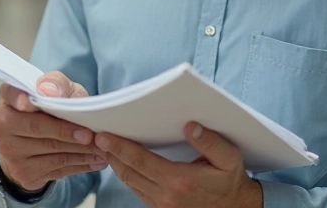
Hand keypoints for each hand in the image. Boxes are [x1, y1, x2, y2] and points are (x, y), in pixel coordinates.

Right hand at [0, 71, 107, 192]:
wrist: (37, 141)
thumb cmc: (52, 107)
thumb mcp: (60, 89)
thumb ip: (57, 84)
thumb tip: (49, 91)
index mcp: (9, 97)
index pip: (10, 94)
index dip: (19, 99)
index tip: (29, 104)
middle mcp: (2, 124)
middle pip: (35, 127)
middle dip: (65, 131)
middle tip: (90, 135)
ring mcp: (10, 151)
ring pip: (50, 150)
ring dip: (80, 150)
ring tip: (102, 148)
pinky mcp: (23, 172)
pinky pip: (56, 168)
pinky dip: (80, 164)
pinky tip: (96, 160)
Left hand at [95, 122, 262, 207]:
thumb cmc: (231, 182)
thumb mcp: (230, 159)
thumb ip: (211, 142)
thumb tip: (191, 126)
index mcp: (179, 181)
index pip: (140, 160)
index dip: (119, 147)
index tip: (102, 135)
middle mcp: (165, 195)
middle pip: (128, 171)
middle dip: (110, 153)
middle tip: (95, 135)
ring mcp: (161, 204)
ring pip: (129, 182)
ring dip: (115, 163)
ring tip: (104, 145)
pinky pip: (136, 189)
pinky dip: (126, 174)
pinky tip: (121, 161)